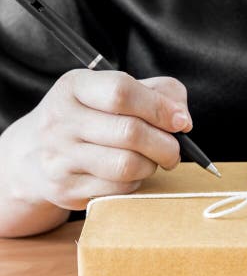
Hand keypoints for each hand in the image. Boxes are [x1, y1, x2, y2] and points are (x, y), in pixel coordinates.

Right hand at [2, 69, 191, 212]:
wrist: (35, 153)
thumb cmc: (93, 117)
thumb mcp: (117, 91)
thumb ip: (159, 92)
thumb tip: (182, 120)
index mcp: (74, 87)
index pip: (121, 91)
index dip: (160, 107)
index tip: (180, 121)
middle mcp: (61, 120)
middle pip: (130, 132)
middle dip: (166, 144)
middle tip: (173, 148)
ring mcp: (59, 156)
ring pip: (128, 165)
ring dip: (152, 165)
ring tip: (151, 159)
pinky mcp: (66, 188)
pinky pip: (119, 188)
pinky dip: (136, 182)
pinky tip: (130, 173)